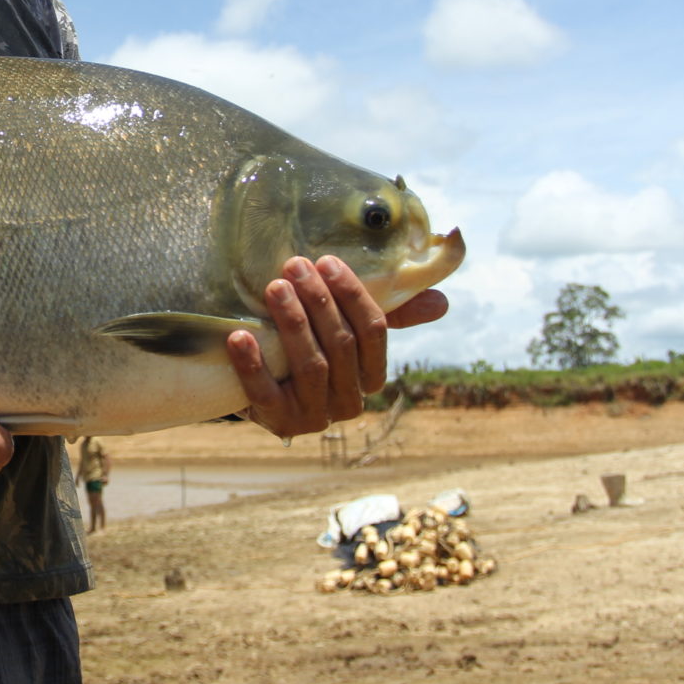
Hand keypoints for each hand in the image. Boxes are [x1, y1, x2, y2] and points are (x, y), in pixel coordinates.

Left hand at [225, 255, 444, 438]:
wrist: (263, 393)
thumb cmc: (313, 350)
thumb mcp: (347, 333)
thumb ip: (390, 314)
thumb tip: (442, 301)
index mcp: (371, 376)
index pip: (373, 332)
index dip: (352, 295)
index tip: (327, 261)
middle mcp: (350, 402)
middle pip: (341, 344)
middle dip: (318, 301)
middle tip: (294, 266)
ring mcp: (315, 416)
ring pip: (311, 365)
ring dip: (292, 323)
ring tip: (274, 288)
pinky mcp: (277, 422)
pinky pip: (265, 393)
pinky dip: (253, 363)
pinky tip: (240, 335)